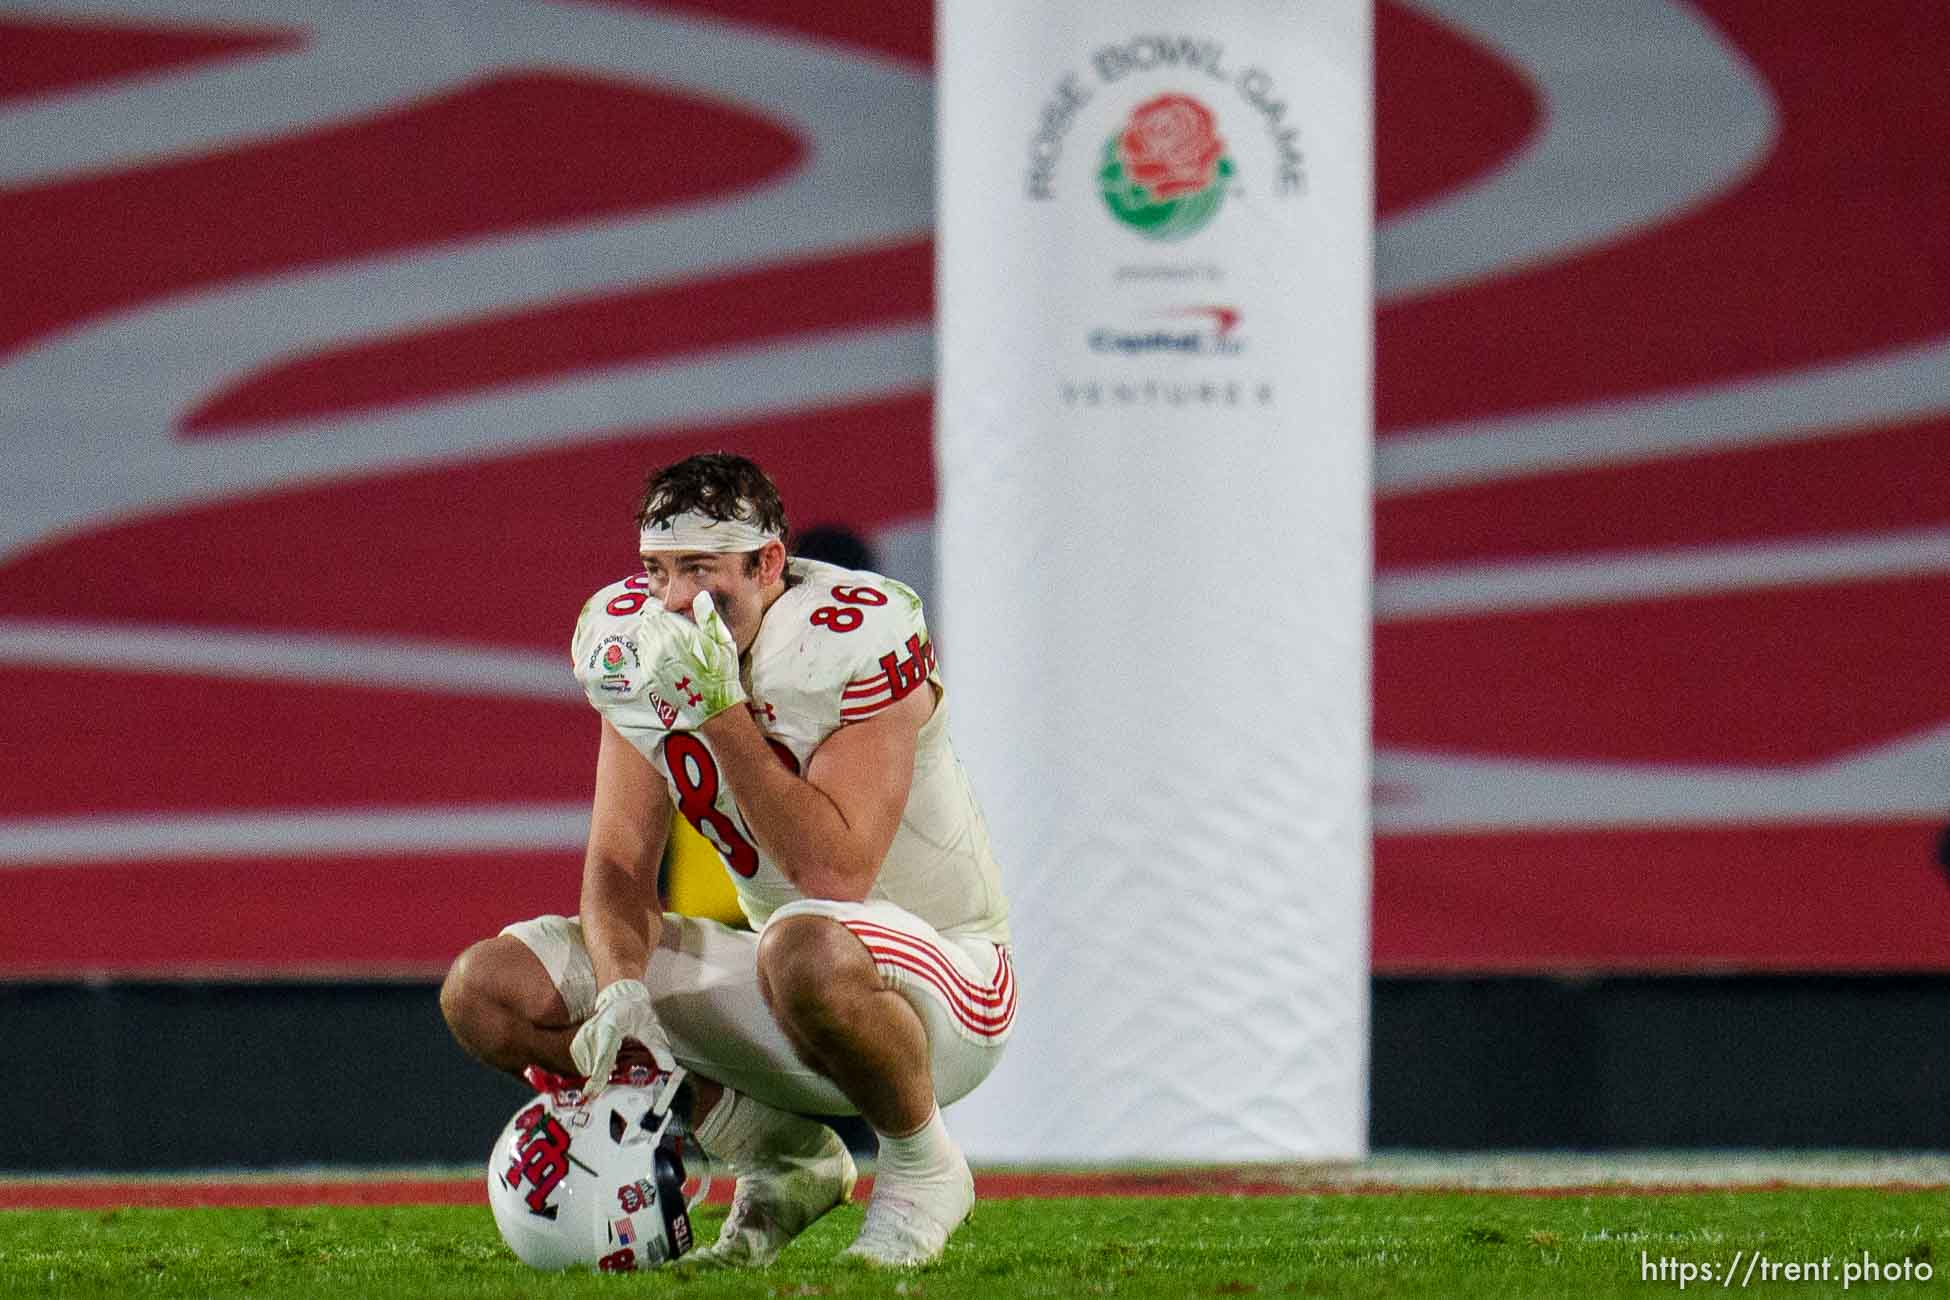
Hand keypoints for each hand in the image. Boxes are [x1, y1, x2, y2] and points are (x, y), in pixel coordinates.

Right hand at [569, 979, 676, 1096]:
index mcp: (611, 1027)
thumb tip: (668, 1065)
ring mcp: (583, 1037)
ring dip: (598, 1071)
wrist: (620, 999)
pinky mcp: (577, 1042)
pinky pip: (582, 1065)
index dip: (598, 1076)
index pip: (603, 1056)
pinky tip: (603, 1058)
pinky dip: (593, 1067)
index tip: (593, 1092)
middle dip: (605, 1076)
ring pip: (587, 1068)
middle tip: (618, 1070)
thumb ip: (658, 1047)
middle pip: (594, 1067)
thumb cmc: (634, 1011)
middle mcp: (593, 1032)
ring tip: (612, 1057)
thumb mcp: (650, 1027)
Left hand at [639, 592, 746, 729]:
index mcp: (677, 632)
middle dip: (655, 620)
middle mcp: (660, 645)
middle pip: (647, 622)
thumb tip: (700, 596)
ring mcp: (653, 661)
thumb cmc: (721, 671)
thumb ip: (709, 617)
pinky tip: (663, 652)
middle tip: (665, 621)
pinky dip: (650, 649)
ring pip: (644, 637)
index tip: (665, 609)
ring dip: (651, 634)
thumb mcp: (723, 641)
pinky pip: (644, 654)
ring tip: (665, 637)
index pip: (655, 610)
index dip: (659, 607)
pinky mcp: (650, 675)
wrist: (712, 704)